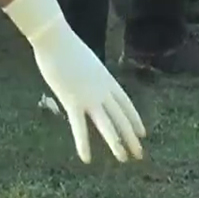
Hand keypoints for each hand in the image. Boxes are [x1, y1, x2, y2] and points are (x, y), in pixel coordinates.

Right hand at [5, 0, 146, 163]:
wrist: (56, 38)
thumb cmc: (65, 45)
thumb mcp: (84, 61)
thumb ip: (88, 75)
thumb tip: (84, 80)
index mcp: (107, 79)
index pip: (126, 104)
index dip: (135, 119)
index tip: (143, 133)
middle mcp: (103, 91)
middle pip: (121, 118)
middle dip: (131, 137)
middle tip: (139, 154)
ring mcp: (89, 97)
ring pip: (108, 125)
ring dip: (117, 143)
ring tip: (124, 159)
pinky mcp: (72, 102)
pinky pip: (80, 127)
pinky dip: (83, 144)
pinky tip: (86, 159)